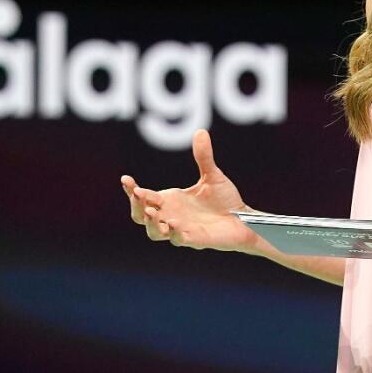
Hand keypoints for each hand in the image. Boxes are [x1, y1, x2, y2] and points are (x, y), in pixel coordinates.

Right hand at [120, 129, 258, 253]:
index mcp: (170, 200)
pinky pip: (178, 240)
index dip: (131, 189)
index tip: (126, 179)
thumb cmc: (226, 201)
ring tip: (151, 212)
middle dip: (136, 206)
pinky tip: (173, 224)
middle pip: (141, 216)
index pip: (143, 196)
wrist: (245, 220)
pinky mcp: (194, 240)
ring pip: (154, 233)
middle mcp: (171, 215)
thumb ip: (203, 157)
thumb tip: (200, 132)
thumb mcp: (212, 176)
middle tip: (136, 193)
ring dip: (150, 224)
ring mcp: (181, 230)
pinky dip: (173, 234)